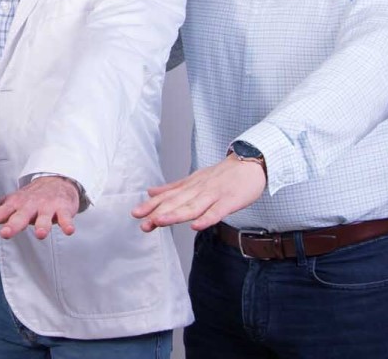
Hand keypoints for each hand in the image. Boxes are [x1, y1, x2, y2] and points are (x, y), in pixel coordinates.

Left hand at [0, 176, 79, 239]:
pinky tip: (68, 230)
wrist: (56, 182)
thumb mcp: (9, 203)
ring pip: (44, 218)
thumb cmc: (29, 198)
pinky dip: (67, 223)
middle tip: (6, 233)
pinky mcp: (62, 209)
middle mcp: (29, 205)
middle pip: (20, 216)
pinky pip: (65, 217)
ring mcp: (46, 207)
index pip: (0, 212)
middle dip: (13, 225)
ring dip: (42, 225)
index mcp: (15, 205)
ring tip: (40, 234)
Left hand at [131, 155, 265, 231]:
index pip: (169, 196)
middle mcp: (199, 189)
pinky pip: (217, 212)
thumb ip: (173, 188)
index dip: (152, 205)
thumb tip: (151, 192)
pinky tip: (196, 226)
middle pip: (177, 202)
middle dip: (159, 212)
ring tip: (160, 222)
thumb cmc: (223, 174)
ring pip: (193, 206)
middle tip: (143, 222)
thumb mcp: (195, 179)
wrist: (251, 162)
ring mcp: (214, 195)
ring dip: (176, 214)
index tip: (136, 213)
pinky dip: (206, 219)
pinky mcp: (230, 201)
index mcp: (191, 185)